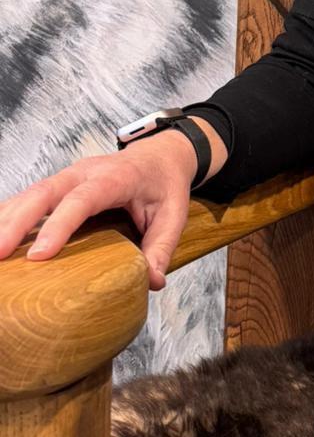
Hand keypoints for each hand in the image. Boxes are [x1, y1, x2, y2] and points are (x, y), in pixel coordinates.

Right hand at [0, 133, 199, 291]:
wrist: (162, 154)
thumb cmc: (165, 185)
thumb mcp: (175, 214)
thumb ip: (162, 247)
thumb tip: (151, 282)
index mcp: (115, 178)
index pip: (82, 200)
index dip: (58, 225)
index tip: (39, 255)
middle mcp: (85, 173)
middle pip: (44, 192)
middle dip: (17, 221)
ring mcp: (68, 176)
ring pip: (29, 193)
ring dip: (6, 219)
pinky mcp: (58, 185)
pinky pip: (28, 198)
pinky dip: (9, 215)